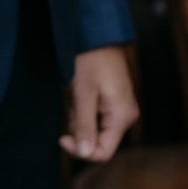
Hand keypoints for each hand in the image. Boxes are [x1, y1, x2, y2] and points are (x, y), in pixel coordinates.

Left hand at [60, 46, 138, 161]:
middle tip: (71, 105)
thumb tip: (85, 153)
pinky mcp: (114, 102)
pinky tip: (80, 92)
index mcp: (122, 117)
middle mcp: (126, 116)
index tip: (61, 137)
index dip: (80, 150)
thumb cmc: (90, 60)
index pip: (103, 152)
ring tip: (76, 93)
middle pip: (98, 141)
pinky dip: (83, 111)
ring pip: (95, 129)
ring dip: (80, 118)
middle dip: (79, 130)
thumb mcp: (83, 93)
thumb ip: (84, 125)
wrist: (97, 35)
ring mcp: (121, 109)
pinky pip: (96, 117)